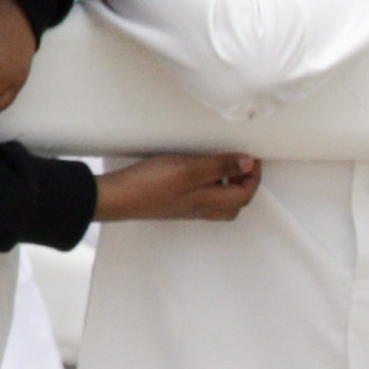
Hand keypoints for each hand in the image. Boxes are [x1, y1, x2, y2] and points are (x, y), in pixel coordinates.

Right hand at [93, 153, 261, 222]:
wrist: (114, 199)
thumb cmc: (150, 184)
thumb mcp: (189, 169)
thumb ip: (220, 166)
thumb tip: (248, 163)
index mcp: (209, 203)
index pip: (244, 195)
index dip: (254, 177)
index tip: (253, 158)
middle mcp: (200, 210)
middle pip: (235, 203)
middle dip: (245, 184)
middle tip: (243, 163)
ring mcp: (185, 209)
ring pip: (218, 203)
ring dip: (227, 186)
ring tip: (223, 164)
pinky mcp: (171, 204)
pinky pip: (201, 199)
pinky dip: (210, 186)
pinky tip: (198, 172)